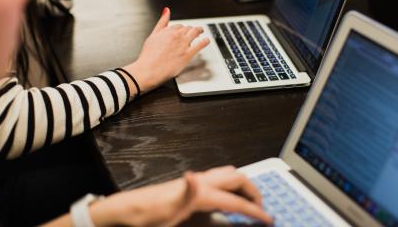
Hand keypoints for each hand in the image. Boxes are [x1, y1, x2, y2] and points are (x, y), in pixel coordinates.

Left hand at [86, 166, 272, 226]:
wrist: (128, 210)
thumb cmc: (148, 215)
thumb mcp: (167, 211)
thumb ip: (186, 192)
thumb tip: (193, 176)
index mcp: (201, 191)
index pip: (236, 201)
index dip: (255, 211)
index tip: (269, 219)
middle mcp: (201, 182)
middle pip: (237, 179)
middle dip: (254, 192)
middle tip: (262, 210)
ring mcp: (196, 181)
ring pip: (228, 176)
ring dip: (243, 186)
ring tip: (249, 203)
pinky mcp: (191, 185)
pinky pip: (219, 180)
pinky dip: (231, 187)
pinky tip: (227, 200)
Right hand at [124, 7, 209, 93]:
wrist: (149, 69)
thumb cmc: (148, 56)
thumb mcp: (152, 35)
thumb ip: (161, 23)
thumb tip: (166, 10)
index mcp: (168, 31)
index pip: (179, 26)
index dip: (181, 28)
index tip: (183, 31)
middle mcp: (177, 36)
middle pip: (188, 28)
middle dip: (191, 29)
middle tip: (193, 31)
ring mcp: (183, 45)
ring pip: (195, 33)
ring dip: (199, 30)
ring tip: (201, 31)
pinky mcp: (188, 54)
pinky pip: (200, 45)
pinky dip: (205, 41)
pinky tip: (207, 41)